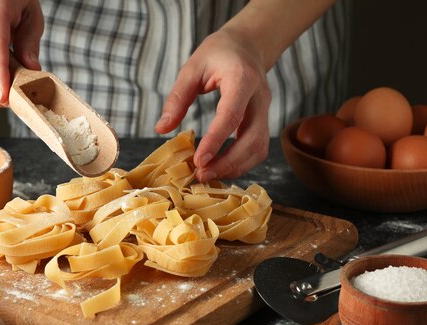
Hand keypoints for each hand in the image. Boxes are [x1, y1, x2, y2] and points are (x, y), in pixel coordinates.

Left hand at [154, 27, 271, 181]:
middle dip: (228, 163)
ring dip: (235, 167)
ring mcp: (265, 111)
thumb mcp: (192, 68)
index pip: (231, 115)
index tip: (199, 161)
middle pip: (252, 139)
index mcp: (242, 79)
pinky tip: (220, 167)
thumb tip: (161, 129)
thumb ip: (177, 98)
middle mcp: (260, 97)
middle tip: (201, 175)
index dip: (216, 141)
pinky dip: (241, 163)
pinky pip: (258, 149)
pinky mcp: (264, 121)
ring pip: (259, 149)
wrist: (247, 46)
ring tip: (208, 175)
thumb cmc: (218, 54)